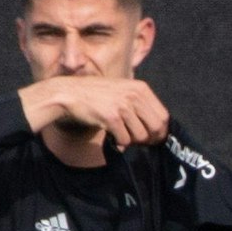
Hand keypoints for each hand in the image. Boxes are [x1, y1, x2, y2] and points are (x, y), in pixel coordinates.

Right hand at [19, 77, 169, 147]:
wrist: (67, 93)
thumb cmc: (96, 95)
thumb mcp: (123, 92)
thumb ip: (141, 106)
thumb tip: (161, 130)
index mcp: (140, 88)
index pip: (164, 117)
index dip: (160, 131)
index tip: (151, 136)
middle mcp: (134, 95)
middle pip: (157, 128)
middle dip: (149, 138)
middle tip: (136, 139)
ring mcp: (123, 106)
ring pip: (141, 136)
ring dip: (131, 140)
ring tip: (119, 132)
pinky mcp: (112, 117)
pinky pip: (125, 140)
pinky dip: (118, 142)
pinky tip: (110, 133)